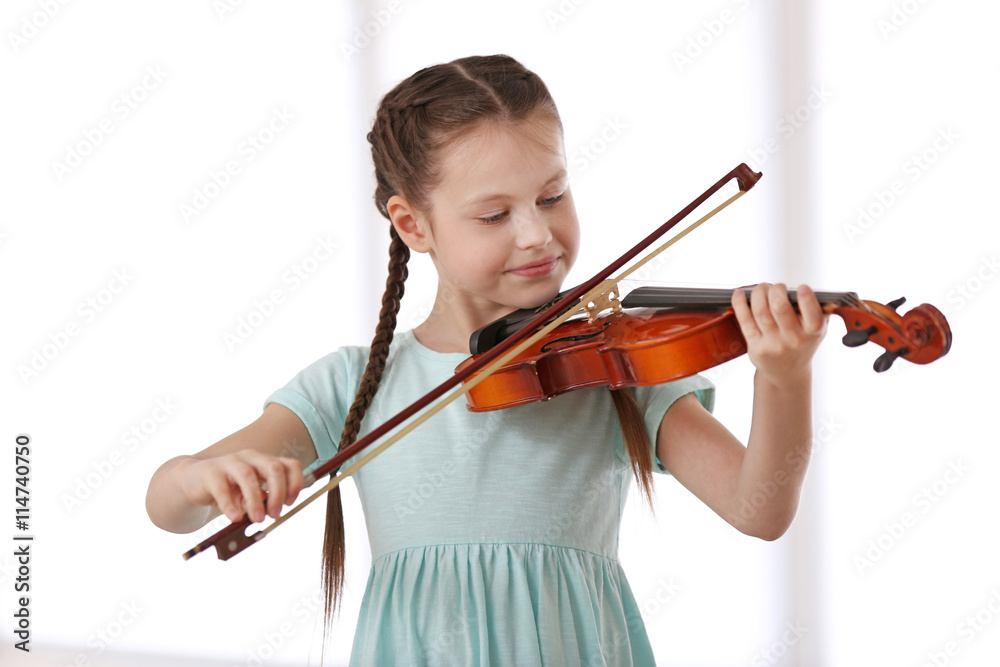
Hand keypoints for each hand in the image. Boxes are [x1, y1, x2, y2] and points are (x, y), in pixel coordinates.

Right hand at [178, 450, 303, 522]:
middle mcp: (251, 458)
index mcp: (265, 461)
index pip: (290, 465)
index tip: (290, 503)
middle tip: (275, 514)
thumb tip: (271, 512)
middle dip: (278, 493)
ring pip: (248, 476)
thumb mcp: (249, 495)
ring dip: (256, 500)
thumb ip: (261, 500)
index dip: (295, 483)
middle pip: (274, 468)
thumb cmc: (228, 488)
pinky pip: (222, 488)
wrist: (194, 480)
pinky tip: (235, 517)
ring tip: (258, 519)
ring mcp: (230, 462)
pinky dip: (230, 505)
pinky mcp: (211, 472)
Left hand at [731, 282, 827, 386]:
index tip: (802, 287)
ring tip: (762, 288)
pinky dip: (740, 303)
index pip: (812, 314)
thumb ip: (819, 310)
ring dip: (758, 293)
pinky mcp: (756, 346)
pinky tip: (740, 293)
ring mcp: (773, 344)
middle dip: (775, 289)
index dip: (806, 297)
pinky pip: (745, 320)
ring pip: (760, 311)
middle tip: (775, 287)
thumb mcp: (818, 330)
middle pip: (780, 306)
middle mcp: (793, 339)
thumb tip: (809, 290)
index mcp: (813, 332)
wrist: (787, 372)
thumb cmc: (802, 344)